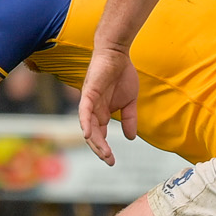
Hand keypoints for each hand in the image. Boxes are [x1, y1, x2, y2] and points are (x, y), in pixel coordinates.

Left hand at [76, 45, 139, 165]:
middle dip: (100, 149)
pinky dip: (85, 123)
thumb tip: (131, 137)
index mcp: (101, 113)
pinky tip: (88, 134)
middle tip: (109, 161)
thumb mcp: (130, 102)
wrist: (118, 54)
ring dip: (95, 141)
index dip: (104, 149)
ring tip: (104, 153)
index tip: (111, 161)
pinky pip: (84, 111)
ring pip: (88, 126)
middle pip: (92, 135)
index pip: (99, 135)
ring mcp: (89, 102)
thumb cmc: (122, 75)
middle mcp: (93, 111)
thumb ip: (129, 119)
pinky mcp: (88, 93)